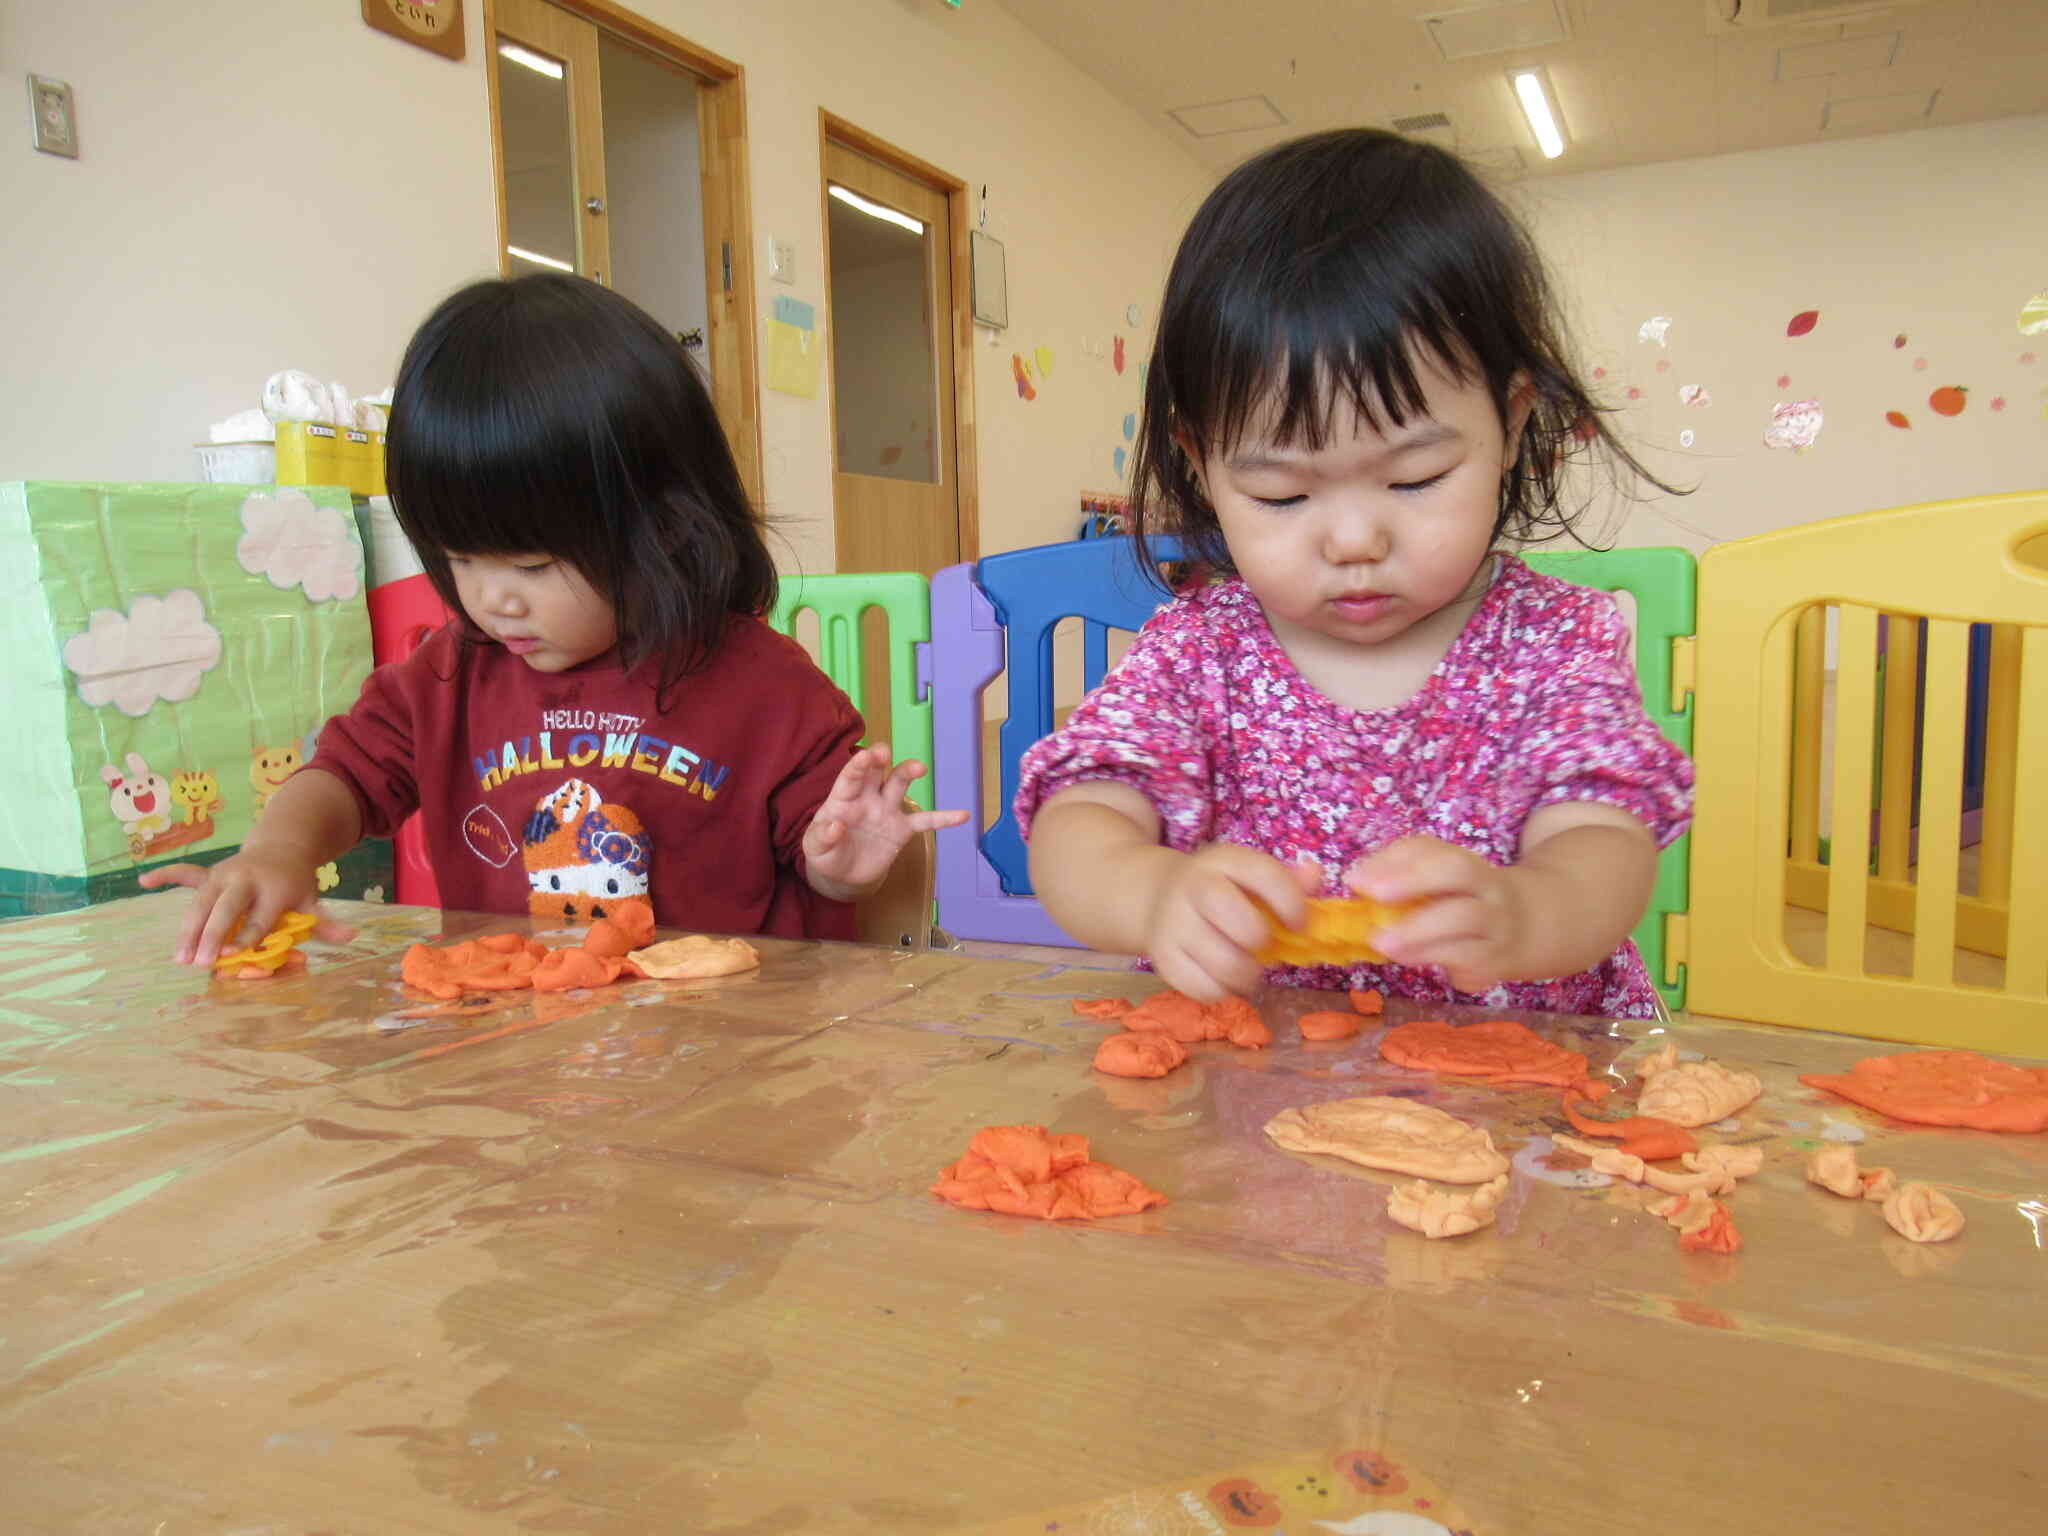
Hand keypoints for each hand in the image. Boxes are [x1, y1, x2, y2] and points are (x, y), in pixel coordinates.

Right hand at [139, 849, 355, 966]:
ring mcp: (224, 874)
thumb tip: (352, 936)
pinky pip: (185, 873)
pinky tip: (143, 882)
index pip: (260, 917)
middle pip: (227, 908)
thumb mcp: (313, 900)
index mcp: (276, 888)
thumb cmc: (296, 883)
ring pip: (202, 901)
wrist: (283, 846)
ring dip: (188, 928)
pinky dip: (166, 875)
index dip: (247, 936)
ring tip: (179, 958)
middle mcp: (247, 879)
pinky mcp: (209, 873)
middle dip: (213, 934)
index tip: (232, 956)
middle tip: (201, 962)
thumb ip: (326, 921)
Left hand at [802, 744, 969, 899]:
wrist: (844, 875)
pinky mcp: (902, 829)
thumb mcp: (815, 849)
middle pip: (876, 771)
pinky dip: (943, 818)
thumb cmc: (826, 854)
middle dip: (880, 759)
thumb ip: (823, 837)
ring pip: (899, 784)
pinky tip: (962, 815)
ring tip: (920, 767)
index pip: (850, 777)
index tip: (866, 755)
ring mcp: (887, 810)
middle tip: (885, 753)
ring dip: (908, 772)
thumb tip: (836, 825)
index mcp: (843, 798)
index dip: (857, 765)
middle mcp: (867, 797)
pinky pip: (925, 821)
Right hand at [1142, 843, 1318, 1002]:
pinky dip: (1221, 991)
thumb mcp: (1249, 874)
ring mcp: (1173, 923)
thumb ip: (1287, 879)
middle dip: (1261, 940)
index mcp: (1223, 860)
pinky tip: (1223, 978)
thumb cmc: (1222, 890)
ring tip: (1248, 967)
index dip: (1290, 902)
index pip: (1263, 874)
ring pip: (1222, 963)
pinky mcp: (1162, 957)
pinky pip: (1201, 988)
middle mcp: (1193, 886)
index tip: (1300, 924)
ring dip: (1246, 974)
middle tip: (1264, 945)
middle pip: (1236, 919)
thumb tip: (1315, 875)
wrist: (1158, 897)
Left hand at [1344, 836, 1536, 993]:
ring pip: (1463, 918)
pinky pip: (1465, 957)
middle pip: (1457, 871)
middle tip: (1372, 893)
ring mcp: (1496, 923)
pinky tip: (1403, 957)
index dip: (1394, 860)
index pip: (1432, 850)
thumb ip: (1405, 875)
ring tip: (1380, 941)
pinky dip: (1430, 956)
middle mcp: (1486, 887)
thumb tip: (1357, 880)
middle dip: (1412, 879)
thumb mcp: (1446, 881)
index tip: (1354, 878)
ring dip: (1417, 929)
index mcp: (1468, 863)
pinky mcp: (1495, 961)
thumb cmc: (1469, 901)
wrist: (1536, 928)